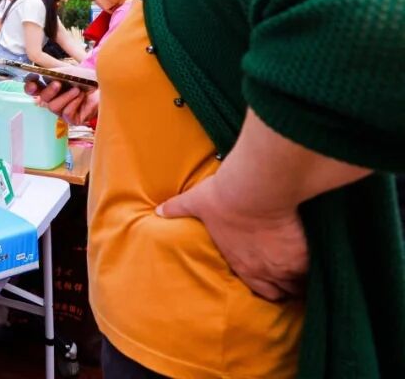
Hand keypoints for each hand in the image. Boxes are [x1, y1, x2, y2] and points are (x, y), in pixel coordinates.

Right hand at [25, 78, 98, 124]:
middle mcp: (53, 99)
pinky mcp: (72, 119)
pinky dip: (74, 103)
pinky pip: (66, 114)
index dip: (30, 86)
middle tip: (58, 83)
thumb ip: (55, 73)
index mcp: (49, 87)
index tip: (32, 81)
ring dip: (65, 97)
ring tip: (78, 90)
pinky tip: (82, 97)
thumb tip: (43, 76)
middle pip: (42, 98)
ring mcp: (62, 110)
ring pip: (53, 106)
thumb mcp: (70, 72)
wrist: (106, 87)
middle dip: (49, 91)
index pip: (33, 89)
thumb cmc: (87, 79)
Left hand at [157, 174, 308, 300]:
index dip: (260, 283)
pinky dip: (320, 273)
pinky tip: (326, 268)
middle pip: (277, 293)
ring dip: (303, 283)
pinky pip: (315, 276)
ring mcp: (281, 267)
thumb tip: (159, 210)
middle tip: (293, 283)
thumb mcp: (195, 202)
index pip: (251, 284)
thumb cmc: (222, 196)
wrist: (251, 191)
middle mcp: (259, 270)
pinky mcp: (301, 258)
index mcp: (236, 260)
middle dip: (284, 289)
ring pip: (298, 288)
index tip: (268, 278)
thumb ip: (178, 207)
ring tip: (313, 279)